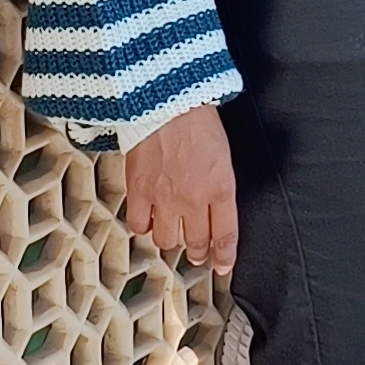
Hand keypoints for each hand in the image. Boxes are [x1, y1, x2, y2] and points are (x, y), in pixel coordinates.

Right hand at [125, 103, 238, 268]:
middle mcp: (194, 200)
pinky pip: (139, 226)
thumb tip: (217, 203)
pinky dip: (144, 227)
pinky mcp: (139, 192)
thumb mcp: (222, 154)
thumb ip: (220, 184)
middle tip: (198, 253)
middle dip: (198, 253)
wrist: (165, 100)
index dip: (224, 255)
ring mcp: (165, 198)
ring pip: (167, 241)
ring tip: (171, 235)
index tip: (222, 264)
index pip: (225, 235)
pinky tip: (147, 220)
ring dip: (171, 241)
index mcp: (221, 189)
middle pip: (195, 243)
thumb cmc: (196, 118)